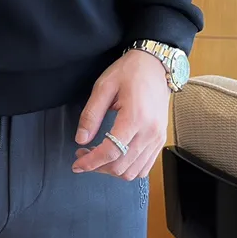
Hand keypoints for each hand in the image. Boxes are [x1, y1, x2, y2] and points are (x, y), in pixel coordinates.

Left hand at [72, 50, 169, 179]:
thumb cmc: (129, 72)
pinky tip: (114, 156)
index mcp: (135, 117)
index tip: (77, 164)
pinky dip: (127, 168)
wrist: (155, 65)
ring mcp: (157, 138)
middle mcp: (150, 133)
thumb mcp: (104, 86)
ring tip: (96, 156)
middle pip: (121, 166)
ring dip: (111, 170)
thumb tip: (81, 139)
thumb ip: (91, 114)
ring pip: (133, 172)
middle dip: (98, 166)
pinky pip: (144, 167)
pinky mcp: (160, 140)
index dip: (91, 162)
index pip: (111, 151)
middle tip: (82, 154)